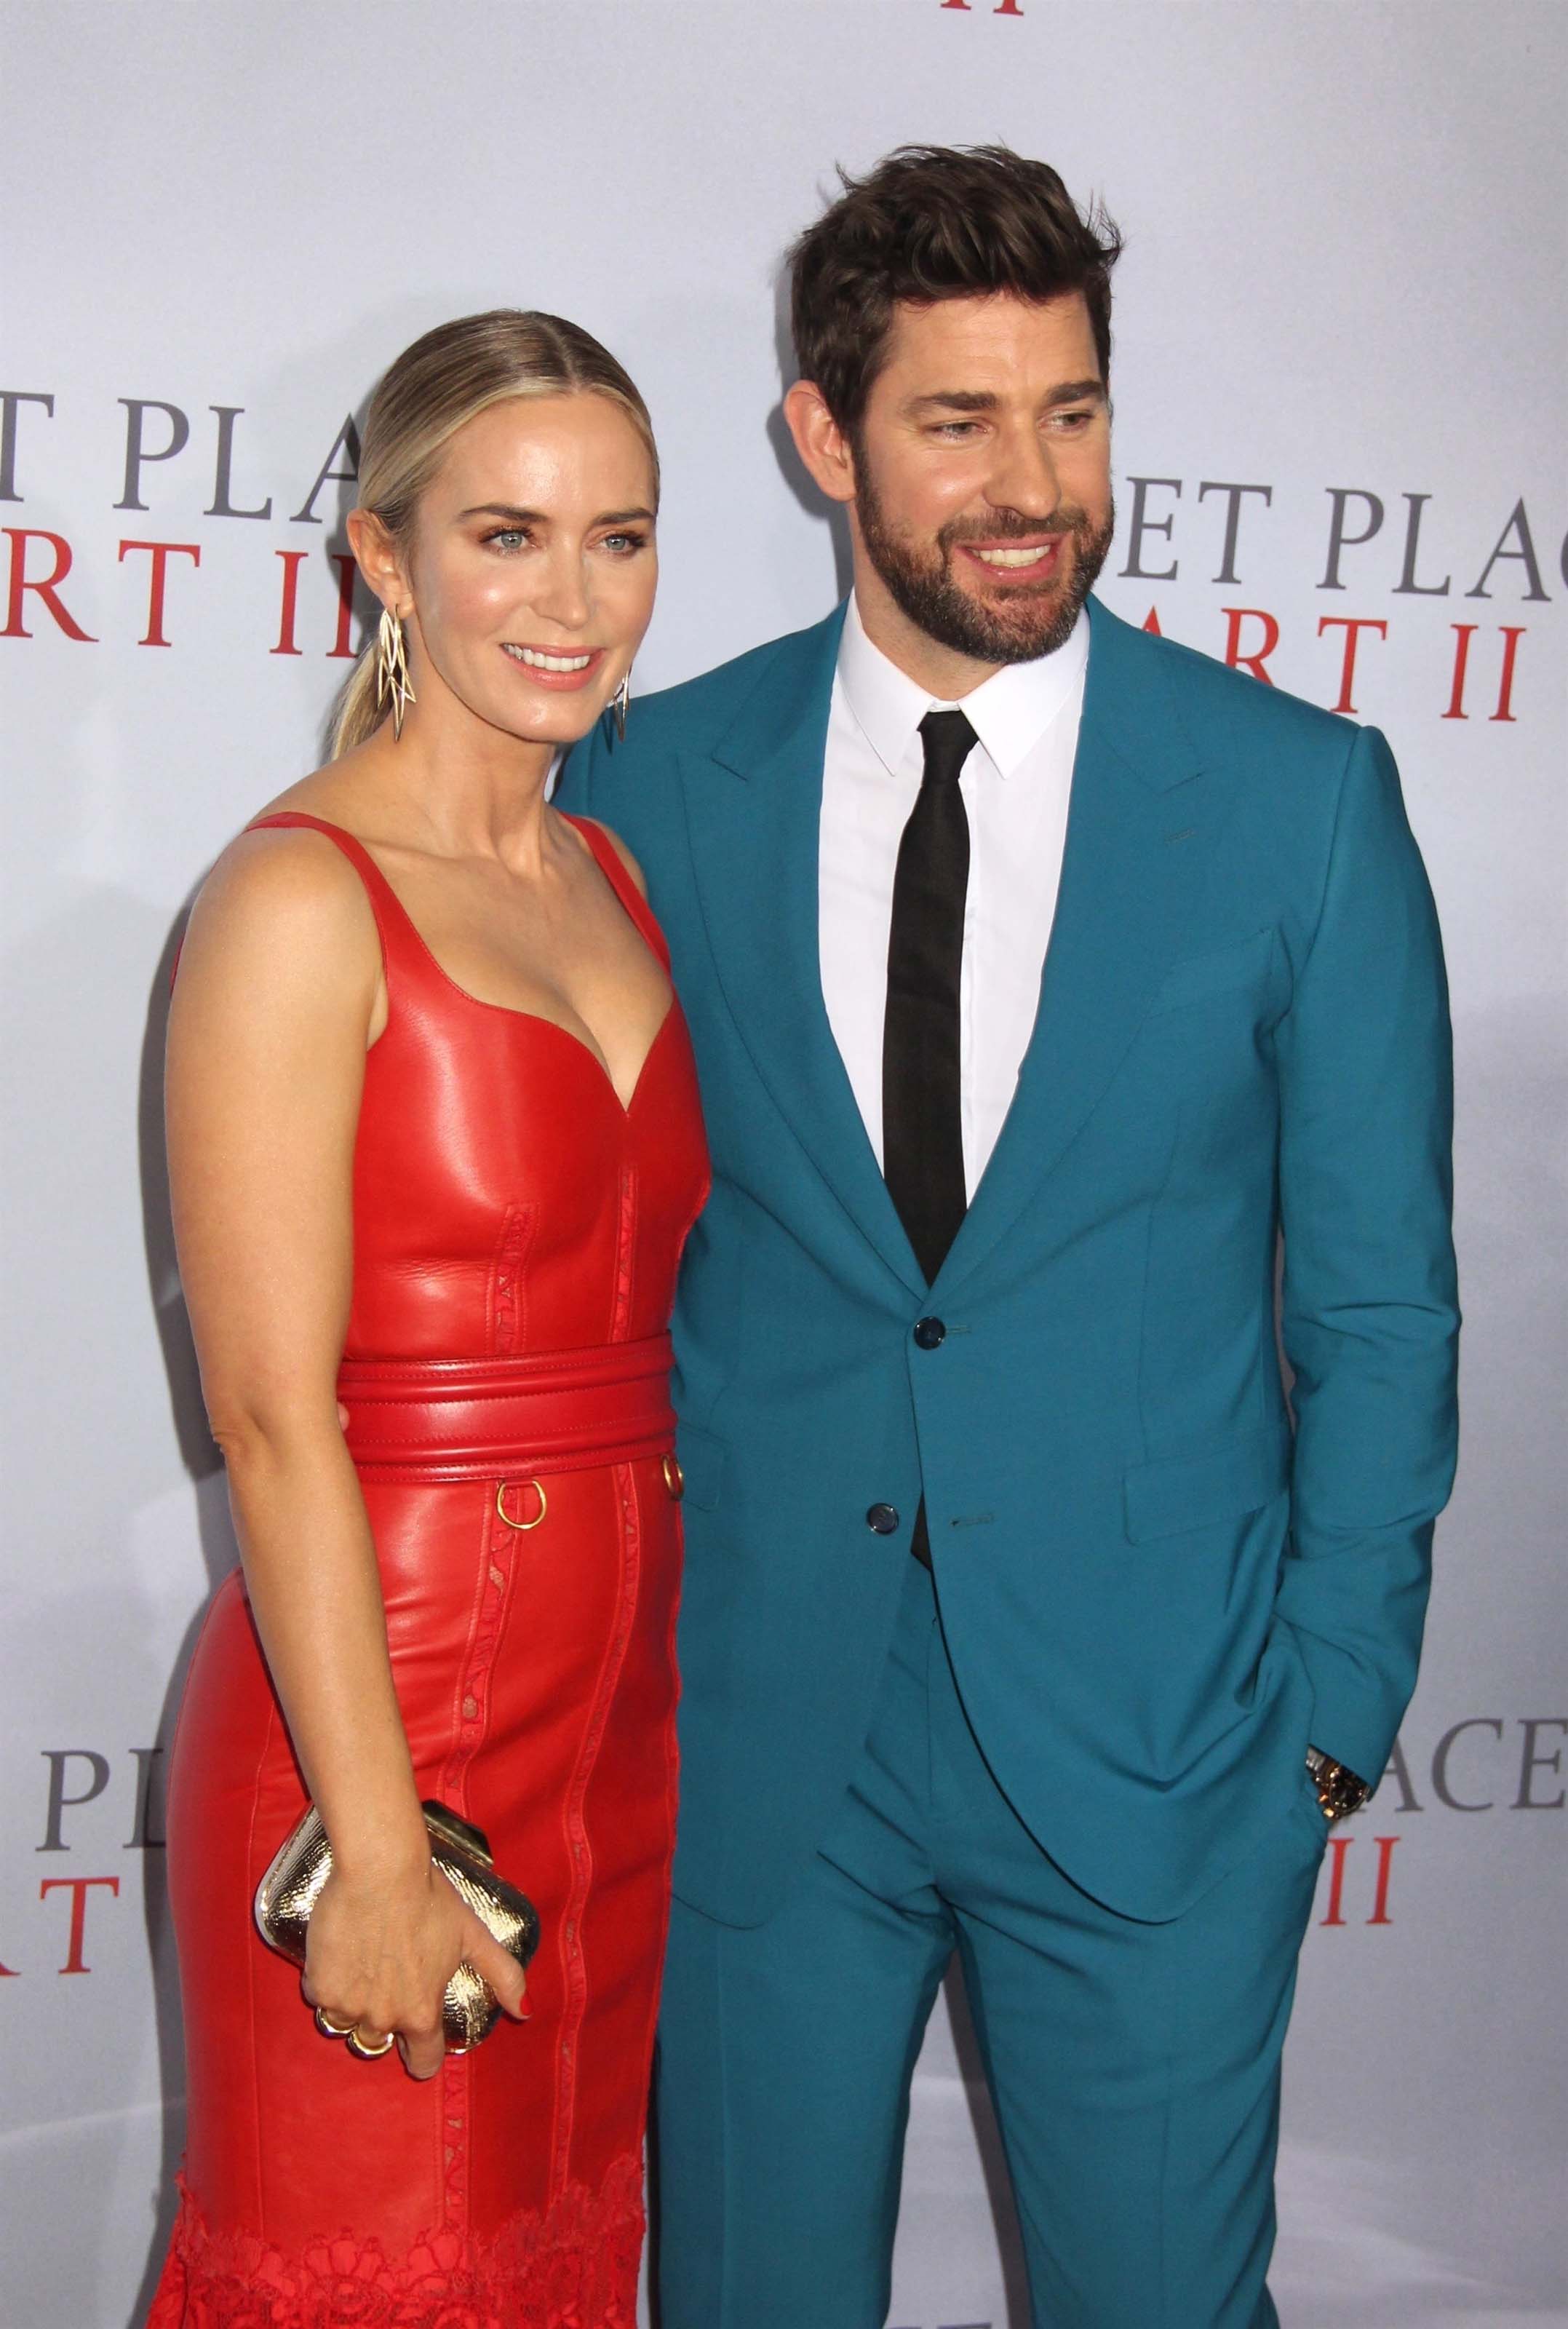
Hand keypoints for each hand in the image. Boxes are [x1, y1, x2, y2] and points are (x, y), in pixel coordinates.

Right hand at [301, 1854, 527, 2080]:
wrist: (379, 1870)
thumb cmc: (429, 1899)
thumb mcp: (473, 1935)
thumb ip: (502, 1975)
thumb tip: (525, 2012)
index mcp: (421, 2013)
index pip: (423, 2062)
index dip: (423, 2055)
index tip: (419, 2043)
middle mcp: (383, 2018)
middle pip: (379, 2041)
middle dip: (385, 2018)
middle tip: (388, 1980)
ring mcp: (348, 2005)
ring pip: (347, 2022)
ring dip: (354, 2004)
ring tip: (364, 1966)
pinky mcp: (320, 1986)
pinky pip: (322, 1998)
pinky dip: (329, 1982)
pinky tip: (342, 1953)